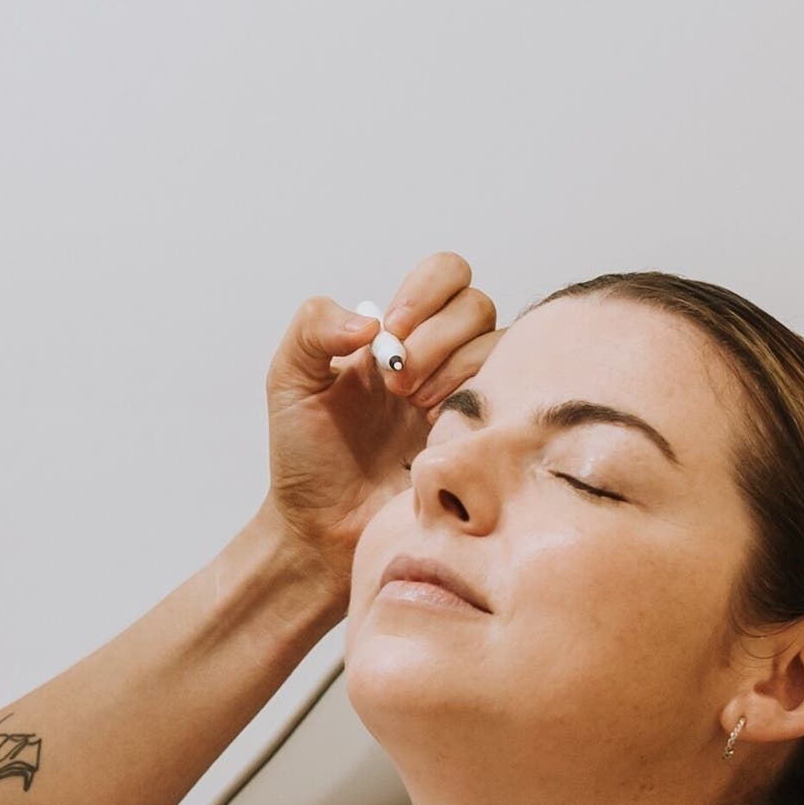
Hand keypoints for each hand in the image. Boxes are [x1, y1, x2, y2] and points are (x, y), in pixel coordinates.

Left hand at [262, 253, 498, 586]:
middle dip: (437, 338)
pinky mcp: (485, 434)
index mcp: (397, 335)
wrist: (323, 529)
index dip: (426, 292)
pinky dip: (480, 400)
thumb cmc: (306, 458)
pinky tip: (440, 433)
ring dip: (456, 369)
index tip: (390, 335)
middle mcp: (439, 358)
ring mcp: (467, 396)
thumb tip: (372, 320)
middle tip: (397, 386)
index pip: (445, 275)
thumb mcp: (289, 380)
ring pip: (500, 344)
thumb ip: (313, 326)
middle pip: (476, 305)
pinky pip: (514, 395)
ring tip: (418, 413)